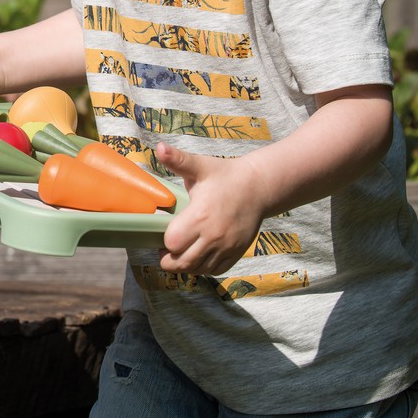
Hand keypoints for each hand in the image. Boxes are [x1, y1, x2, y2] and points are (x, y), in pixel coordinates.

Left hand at [156, 142, 266, 276]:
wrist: (258, 186)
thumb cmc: (225, 175)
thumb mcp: (200, 166)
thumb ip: (178, 160)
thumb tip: (160, 147)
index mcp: (200, 216)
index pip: (173, 242)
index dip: (163, 241)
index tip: (162, 233)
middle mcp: (213, 236)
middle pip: (182, 263)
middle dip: (169, 259)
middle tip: (165, 249)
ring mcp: (226, 247)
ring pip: (198, 270)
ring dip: (185, 265)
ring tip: (180, 252)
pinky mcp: (236, 252)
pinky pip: (215, 271)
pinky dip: (203, 268)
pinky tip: (197, 256)